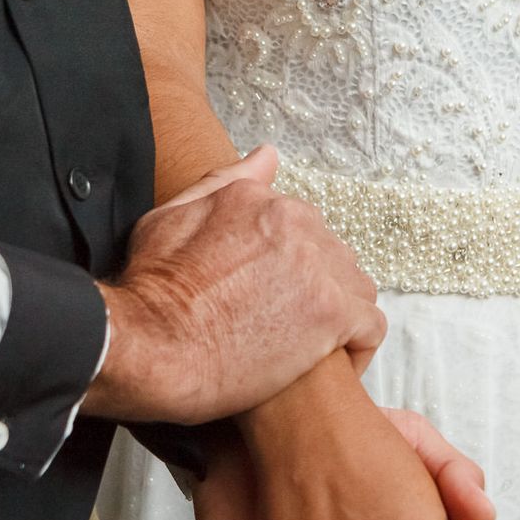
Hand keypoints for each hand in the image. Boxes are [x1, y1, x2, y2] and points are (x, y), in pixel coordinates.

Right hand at [81, 147, 384, 423]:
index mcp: (261, 202)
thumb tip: (268, 155)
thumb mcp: (169, 217)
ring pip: (355, 286)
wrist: (151, 348)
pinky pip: (370, 327)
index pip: (300, 227)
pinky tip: (329, 364)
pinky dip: (356, 348)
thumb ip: (223, 182)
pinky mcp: (332, 315)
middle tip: (279, 326)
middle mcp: (296, 224)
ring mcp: (318, 269)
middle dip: (312, 289)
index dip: (285, 267)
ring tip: (305, 346)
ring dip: (337, 314)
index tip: (265, 296)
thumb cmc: (149, 290)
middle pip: (330, 255)